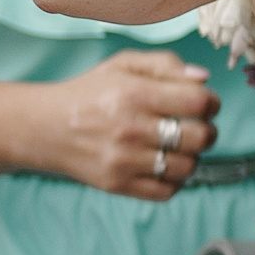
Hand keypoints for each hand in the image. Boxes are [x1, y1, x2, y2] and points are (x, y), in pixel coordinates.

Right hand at [29, 51, 218, 200]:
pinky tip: (164, 164)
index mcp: (134, 94)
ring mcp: (123, 161)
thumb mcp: (123, 64)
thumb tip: (204, 78)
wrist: (44, 127)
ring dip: (192, 156)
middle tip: (196, 126)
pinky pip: (167, 191)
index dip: (211, 102)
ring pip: (188, 166)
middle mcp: (130, 129)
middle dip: (208, 130)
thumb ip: (166, 64)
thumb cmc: (91, 92)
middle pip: (201, 137)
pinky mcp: (117, 185)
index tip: (204, 103)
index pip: (198, 102)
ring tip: (179, 146)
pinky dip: (174, 179)